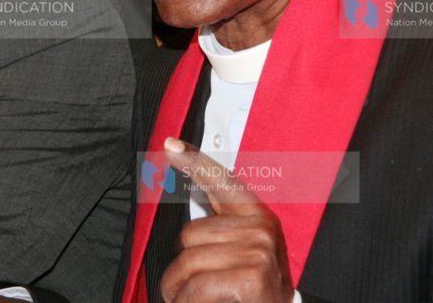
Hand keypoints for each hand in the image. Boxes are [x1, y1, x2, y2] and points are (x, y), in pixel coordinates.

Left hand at [159, 138, 293, 302]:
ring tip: (195, 301)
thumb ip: (220, 233)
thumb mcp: (243, 258)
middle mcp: (261, 228)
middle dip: (181, 268)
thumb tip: (190, 218)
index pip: (223, 181)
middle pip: (190, 233)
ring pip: (188, 261)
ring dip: (181, 290)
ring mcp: (258, 250)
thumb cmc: (255, 294)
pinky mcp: (251, 276)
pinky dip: (187, 302)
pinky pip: (196, 286)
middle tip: (191, 289)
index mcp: (258, 217)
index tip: (171, 145)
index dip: (194, 161)